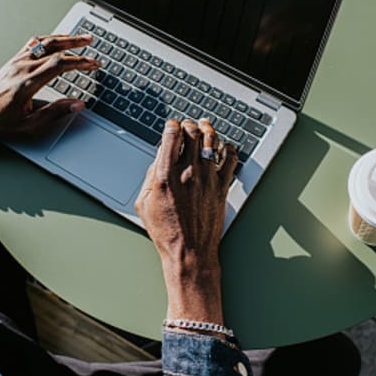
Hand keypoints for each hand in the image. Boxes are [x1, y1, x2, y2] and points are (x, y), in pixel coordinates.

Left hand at [0, 34, 99, 142]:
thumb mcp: (30, 125)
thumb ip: (56, 113)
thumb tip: (78, 104)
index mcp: (27, 84)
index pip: (59, 65)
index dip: (80, 62)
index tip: (93, 63)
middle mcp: (21, 68)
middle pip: (54, 49)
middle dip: (76, 45)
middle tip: (92, 43)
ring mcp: (16, 62)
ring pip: (44, 43)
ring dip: (64, 38)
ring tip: (80, 38)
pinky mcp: (12, 61)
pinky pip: (33, 44)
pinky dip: (49, 40)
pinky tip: (57, 40)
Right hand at [135, 118, 237, 325]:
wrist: (190, 251)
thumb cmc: (166, 232)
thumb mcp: (144, 204)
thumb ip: (150, 177)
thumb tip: (159, 160)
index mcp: (166, 175)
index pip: (172, 135)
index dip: (172, 125)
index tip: (172, 125)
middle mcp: (188, 172)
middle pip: (193, 133)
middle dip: (189, 124)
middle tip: (187, 125)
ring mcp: (208, 178)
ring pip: (213, 141)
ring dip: (208, 130)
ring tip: (206, 127)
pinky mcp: (222, 187)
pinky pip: (231, 160)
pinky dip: (229, 148)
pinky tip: (225, 146)